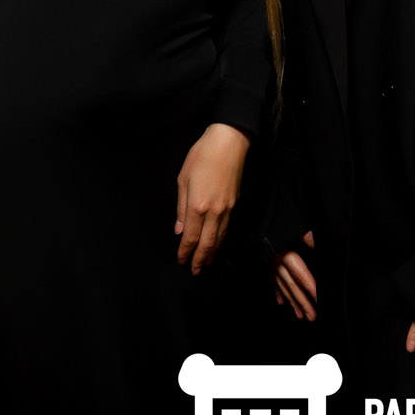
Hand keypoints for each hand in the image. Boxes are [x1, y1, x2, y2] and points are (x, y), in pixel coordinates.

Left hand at [176, 123, 249, 273]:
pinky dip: (221, 240)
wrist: (229, 142)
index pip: (190, 237)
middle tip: (196, 272)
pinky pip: (227, 228)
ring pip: (219, 238)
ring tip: (206, 263)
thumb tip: (179, 230)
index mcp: (197, 205)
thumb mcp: (183, 178)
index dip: (185, 252)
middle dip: (200, 259)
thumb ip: (181, 207)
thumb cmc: (202, 156)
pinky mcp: (235, 204)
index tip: (181, 261)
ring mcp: (227, 209)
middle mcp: (213, 211)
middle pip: (206, 243)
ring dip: (212, 253)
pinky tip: (217, 244)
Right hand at [273, 231, 317, 320]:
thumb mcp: (293, 225)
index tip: (318, 298)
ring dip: (292, 302)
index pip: (301, 274)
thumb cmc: (275, 223)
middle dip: (302, 302)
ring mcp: (271, 265)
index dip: (310, 287)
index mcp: (286, 254)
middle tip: (312, 316)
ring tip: (301, 315)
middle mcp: (277, 262)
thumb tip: (316, 243)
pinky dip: (278, 292)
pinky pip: (272, 281)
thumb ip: (306, 235)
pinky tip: (281, 301)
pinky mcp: (266, 263)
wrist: (257, 220)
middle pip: (292, 286)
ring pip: (283, 287)